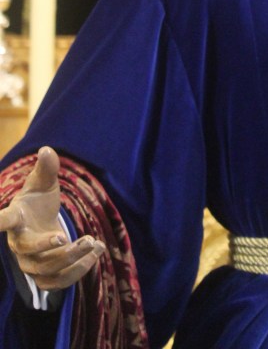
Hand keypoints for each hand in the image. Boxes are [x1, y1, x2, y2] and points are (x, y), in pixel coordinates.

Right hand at [0, 146, 104, 290]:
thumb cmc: (38, 199)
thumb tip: (47, 149)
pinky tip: (96, 254)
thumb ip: (46, 168)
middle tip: (85, 239)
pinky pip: (58, 282)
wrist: (39, 220)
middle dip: (58, 250)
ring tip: (94, 244)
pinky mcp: (43, 274)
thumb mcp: (44, 182)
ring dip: (73, 261)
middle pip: (31, 253)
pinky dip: (78, 272)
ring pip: (47, 271)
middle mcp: (19, 243)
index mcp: (16, 218)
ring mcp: (29, 262)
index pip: (4, 220)